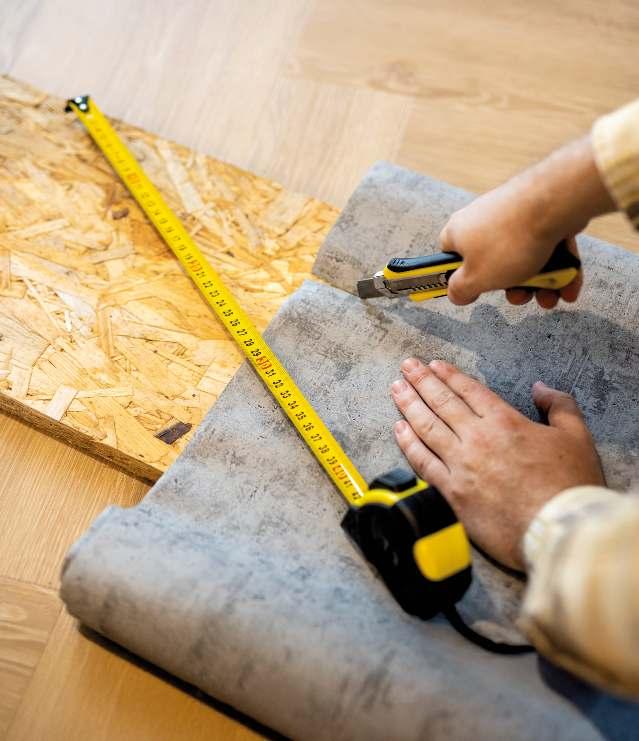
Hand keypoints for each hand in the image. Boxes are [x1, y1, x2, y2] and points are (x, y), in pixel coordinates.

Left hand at [391, 358, 604, 569]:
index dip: (449, 375)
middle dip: (421, 381)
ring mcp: (460, 466)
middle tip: (406, 366)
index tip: (433, 365)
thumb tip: (541, 388)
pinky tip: (399, 430)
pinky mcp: (451, 493)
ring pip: (426, 428)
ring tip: (396, 389)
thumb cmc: (570, 486)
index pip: (469, 390)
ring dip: (409, 405)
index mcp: (505, 422)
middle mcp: (477, 439)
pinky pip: (422, 463)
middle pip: (442, 403)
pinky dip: (408, 444)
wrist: (558, 530)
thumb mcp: (577, 437)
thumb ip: (560, 406)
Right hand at [441, 136, 614, 308]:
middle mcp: (483, 220)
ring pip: (524, 257)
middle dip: (512, 288)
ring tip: (551, 296)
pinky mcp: (542, 213)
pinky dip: (557, 267)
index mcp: (459, 233)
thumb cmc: (508, 242)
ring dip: (538, 283)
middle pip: (494, 262)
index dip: (460, 276)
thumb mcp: (476, 278)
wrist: (554, 204)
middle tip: (523, 297)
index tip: (475, 291)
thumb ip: (460, 290)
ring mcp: (514, 215)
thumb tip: (454, 294)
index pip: (449, 256)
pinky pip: (547, 246)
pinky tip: (568, 285)